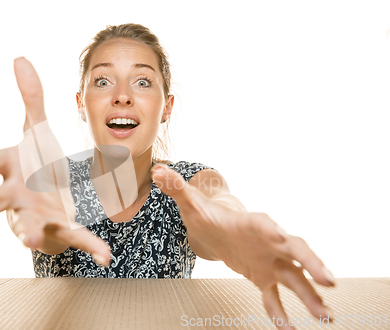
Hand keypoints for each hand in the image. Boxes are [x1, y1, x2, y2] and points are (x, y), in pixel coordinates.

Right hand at [0, 57, 110, 265]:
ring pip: (30, 225)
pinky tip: (105, 256)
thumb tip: (19, 57)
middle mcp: (17, 195)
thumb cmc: (37, 166)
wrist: (50, 200)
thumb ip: (31, 99)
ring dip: (29, 232)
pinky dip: (91, 246)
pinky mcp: (62, 227)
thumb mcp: (36, 131)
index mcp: (10, 169)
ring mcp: (38, 214)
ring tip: (31, 241)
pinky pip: (77, 237)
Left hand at [151, 164, 334, 329]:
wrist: (214, 227)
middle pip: (296, 250)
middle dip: (312, 264)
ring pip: (294, 278)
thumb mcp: (190, 202)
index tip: (283, 240)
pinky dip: (280, 313)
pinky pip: (274, 296)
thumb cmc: (205, 213)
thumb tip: (158, 173)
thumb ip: (176, 188)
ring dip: (310, 296)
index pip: (265, 224)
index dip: (274, 232)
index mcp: (250, 222)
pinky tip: (288, 329)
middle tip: (329, 281)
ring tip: (326, 318)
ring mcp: (269, 261)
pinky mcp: (263, 277)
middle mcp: (267, 242)